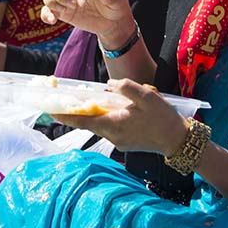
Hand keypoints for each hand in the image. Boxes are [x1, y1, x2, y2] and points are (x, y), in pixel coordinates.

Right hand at [40, 0, 134, 47]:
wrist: (112, 22)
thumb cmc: (116, 7)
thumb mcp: (119, 2)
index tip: (82, 4)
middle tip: (74, 7)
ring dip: (51, 4)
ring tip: (62, 14)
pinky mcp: (62, 11)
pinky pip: (47, 9)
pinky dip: (46, 14)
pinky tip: (52, 21)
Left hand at [55, 78, 187, 155]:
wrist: (178, 140)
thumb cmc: (163, 118)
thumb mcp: (146, 96)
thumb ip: (125, 88)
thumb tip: (108, 85)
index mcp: (112, 124)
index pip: (81, 120)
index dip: (64, 114)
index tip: (49, 109)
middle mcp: (111, 136)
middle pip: (87, 122)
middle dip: (73, 112)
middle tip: (59, 101)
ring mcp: (117, 141)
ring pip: (97, 124)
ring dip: (89, 114)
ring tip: (82, 100)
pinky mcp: (124, 142)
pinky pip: (107, 127)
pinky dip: (101, 118)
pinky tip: (105, 108)